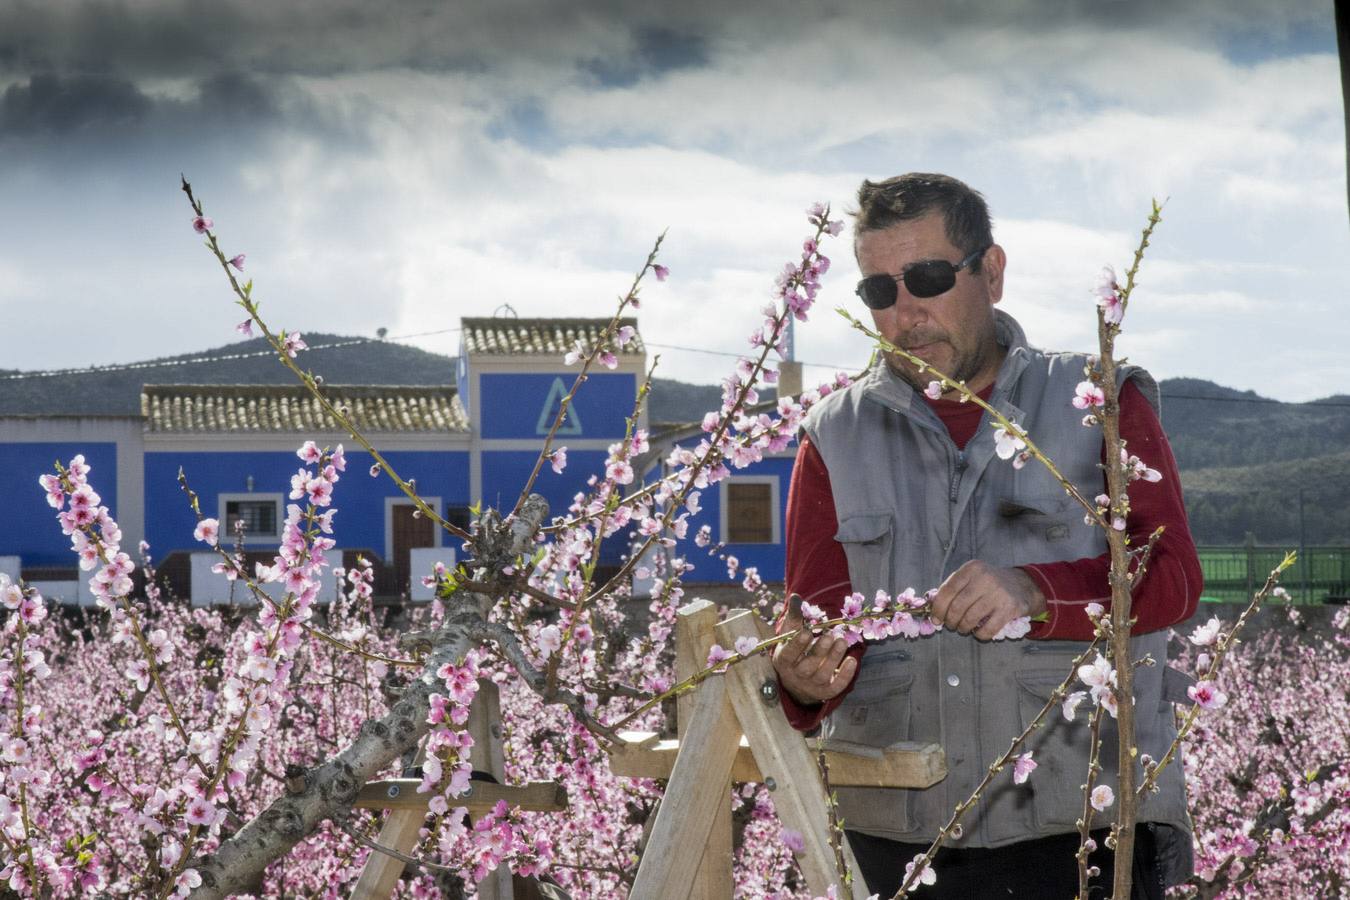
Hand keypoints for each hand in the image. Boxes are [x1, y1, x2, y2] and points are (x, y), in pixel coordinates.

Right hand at [772, 594, 857, 705]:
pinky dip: (845, 675)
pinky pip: (836, 687)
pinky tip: (852, 660)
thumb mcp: (789, 636)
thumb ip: (794, 617)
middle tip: (830, 635)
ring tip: (842, 642)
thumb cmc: (794, 652)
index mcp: (784, 661)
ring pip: (823, 675)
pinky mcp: (825, 692)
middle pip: (807, 666)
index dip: (797, 644)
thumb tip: (797, 596)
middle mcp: (796, 676)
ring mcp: (811, 686)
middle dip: (819, 651)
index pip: (789, 654)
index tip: (807, 632)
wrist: (796, 682)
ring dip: (834, 658)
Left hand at [931, 561, 1045, 640]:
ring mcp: (999, 593)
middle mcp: (985, 578)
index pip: (947, 591)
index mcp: (972, 568)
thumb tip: (933, 612)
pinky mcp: (1010, 609)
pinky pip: (987, 629)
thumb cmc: (988, 584)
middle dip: (950, 620)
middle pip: (957, 607)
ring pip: (970, 619)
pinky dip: (979, 634)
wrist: (1022, 586)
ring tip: (963, 628)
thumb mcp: (971, 578)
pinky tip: (978, 632)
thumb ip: (953, 589)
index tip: (936, 619)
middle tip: (951, 625)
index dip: (938, 608)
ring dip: (963, 628)